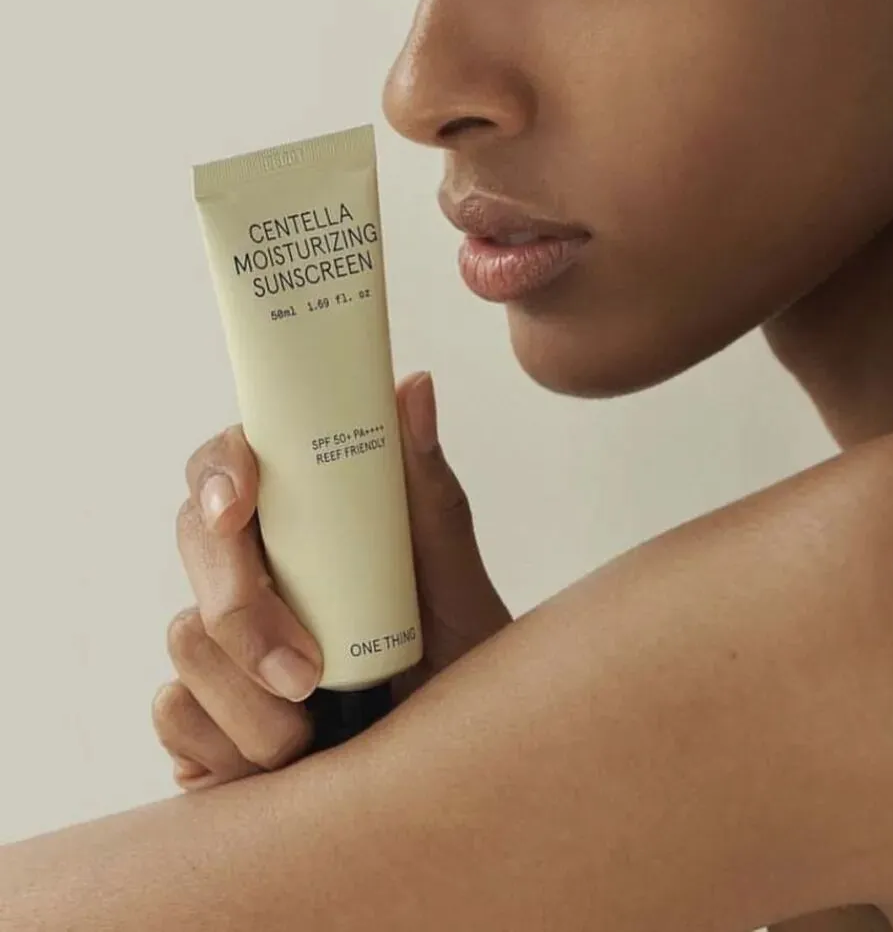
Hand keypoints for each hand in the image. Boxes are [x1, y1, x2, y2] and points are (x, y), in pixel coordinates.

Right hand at [152, 372, 510, 791]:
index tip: (240, 506)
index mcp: (304, 520)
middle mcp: (255, 570)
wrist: (452, 767)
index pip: (234, 465)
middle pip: (197, 545)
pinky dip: (231, 746)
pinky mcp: (201, 716)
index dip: (221, 472)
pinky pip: (175, 716)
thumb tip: (417, 385)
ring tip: (321, 729)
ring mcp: (220, 643)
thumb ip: (428, 489)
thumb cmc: (457, 660)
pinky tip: (288, 762)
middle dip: (242, 610)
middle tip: (304, 672)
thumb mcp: (451, 577)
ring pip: (183, 639)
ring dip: (254, 700)